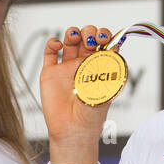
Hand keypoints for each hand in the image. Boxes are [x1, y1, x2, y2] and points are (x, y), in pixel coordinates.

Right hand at [37, 24, 115, 163]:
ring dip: (74, 32)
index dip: (107, 36)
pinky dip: (53, 42)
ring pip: (70, 40)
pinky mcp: (50, 73)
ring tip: (76, 38)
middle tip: (93, 39)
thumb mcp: (106, 90)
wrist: (72, 131)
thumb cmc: (92, 115)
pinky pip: (50, 52)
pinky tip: (58, 45)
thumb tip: (114, 48)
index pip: (105, 45)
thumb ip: (108, 70)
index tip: (107, 38)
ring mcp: (66, 68)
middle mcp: (84, 65)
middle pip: (88, 38)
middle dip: (91, 32)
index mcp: (100, 69)